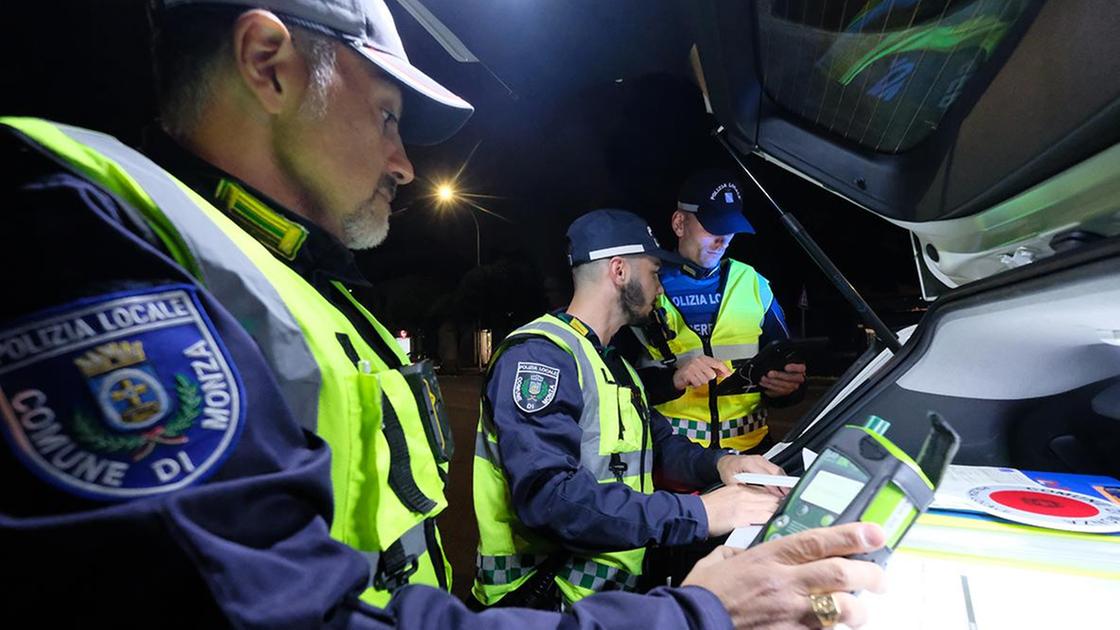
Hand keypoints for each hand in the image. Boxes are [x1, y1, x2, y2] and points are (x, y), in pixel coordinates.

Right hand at [672, 355, 731, 389]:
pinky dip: (696, 384)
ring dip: (701, 382)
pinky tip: (693, 381)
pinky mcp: (688, 373)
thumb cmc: (690, 371)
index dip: (725, 369)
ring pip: (705, 380)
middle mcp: (698, 361)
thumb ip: (714, 369)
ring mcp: (692, 367)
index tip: (729, 374)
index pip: (718, 363)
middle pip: (712, 374)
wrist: (677, 376)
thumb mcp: (703, 368)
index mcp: (703, 358)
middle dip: (708, 378)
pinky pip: (698, 383)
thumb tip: (725, 372)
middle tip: (702, 377)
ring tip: (696, 379)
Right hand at [682, 523, 887, 628]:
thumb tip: (743, 552)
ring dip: (858, 609)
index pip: (818, 541)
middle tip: (881, 578)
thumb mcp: (719, 561)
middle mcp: (784, 584)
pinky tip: (835, 626)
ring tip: (861, 609)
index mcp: (769, 558)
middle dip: (869, 574)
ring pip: (840, 609)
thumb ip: (737, 552)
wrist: (690, 624)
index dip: (852, 535)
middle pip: (840, 574)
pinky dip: (833, 629)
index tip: (876, 533)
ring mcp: (790, 614)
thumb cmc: (703, 595)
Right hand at [699, 484, 779, 536]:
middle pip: (770, 498)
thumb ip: (742, 498)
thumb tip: (756, 506)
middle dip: (780, 505)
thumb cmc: (708, 509)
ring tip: (785, 519)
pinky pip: (762, 518)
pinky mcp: (741, 518)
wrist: (695, 513)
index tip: (783, 503)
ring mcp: (743, 506)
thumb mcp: (726, 496)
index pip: (765, 491)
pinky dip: (771, 520)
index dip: (776, 498)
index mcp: (740, 488)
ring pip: (769, 507)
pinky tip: (776, 524)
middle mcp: (743, 495)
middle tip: (789, 512)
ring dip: (779, 513)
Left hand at [717, 454, 787, 496]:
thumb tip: (757, 498)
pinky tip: (782, 488)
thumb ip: (745, 489)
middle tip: (788, 497)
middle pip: (776, 472)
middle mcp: (757, 459)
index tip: (780, 495)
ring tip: (787, 494)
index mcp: (748, 463)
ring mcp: (762, 459)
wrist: (726, 462)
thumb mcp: (732, 482)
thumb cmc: (728, 470)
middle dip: (784, 485)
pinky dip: (780, 479)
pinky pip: (775, 470)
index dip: (775, 486)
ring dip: (784, 482)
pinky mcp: (765, 462)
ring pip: (778, 471)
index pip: (766, 476)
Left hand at [761, 362, 805, 396]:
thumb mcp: (781, 361)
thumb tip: (774, 361)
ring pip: (786, 386)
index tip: (786, 367)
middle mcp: (798, 378)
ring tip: (764, 378)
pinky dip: (771, 386)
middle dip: (780, 375)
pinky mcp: (786, 391)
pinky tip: (765, 383)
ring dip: (773, 382)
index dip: (794, 368)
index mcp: (799, 368)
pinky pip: (780, 390)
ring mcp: (793, 385)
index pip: (801, 368)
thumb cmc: (780, 366)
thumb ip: (781, 361)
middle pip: (793, 378)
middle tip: (770, 373)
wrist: (776, 376)